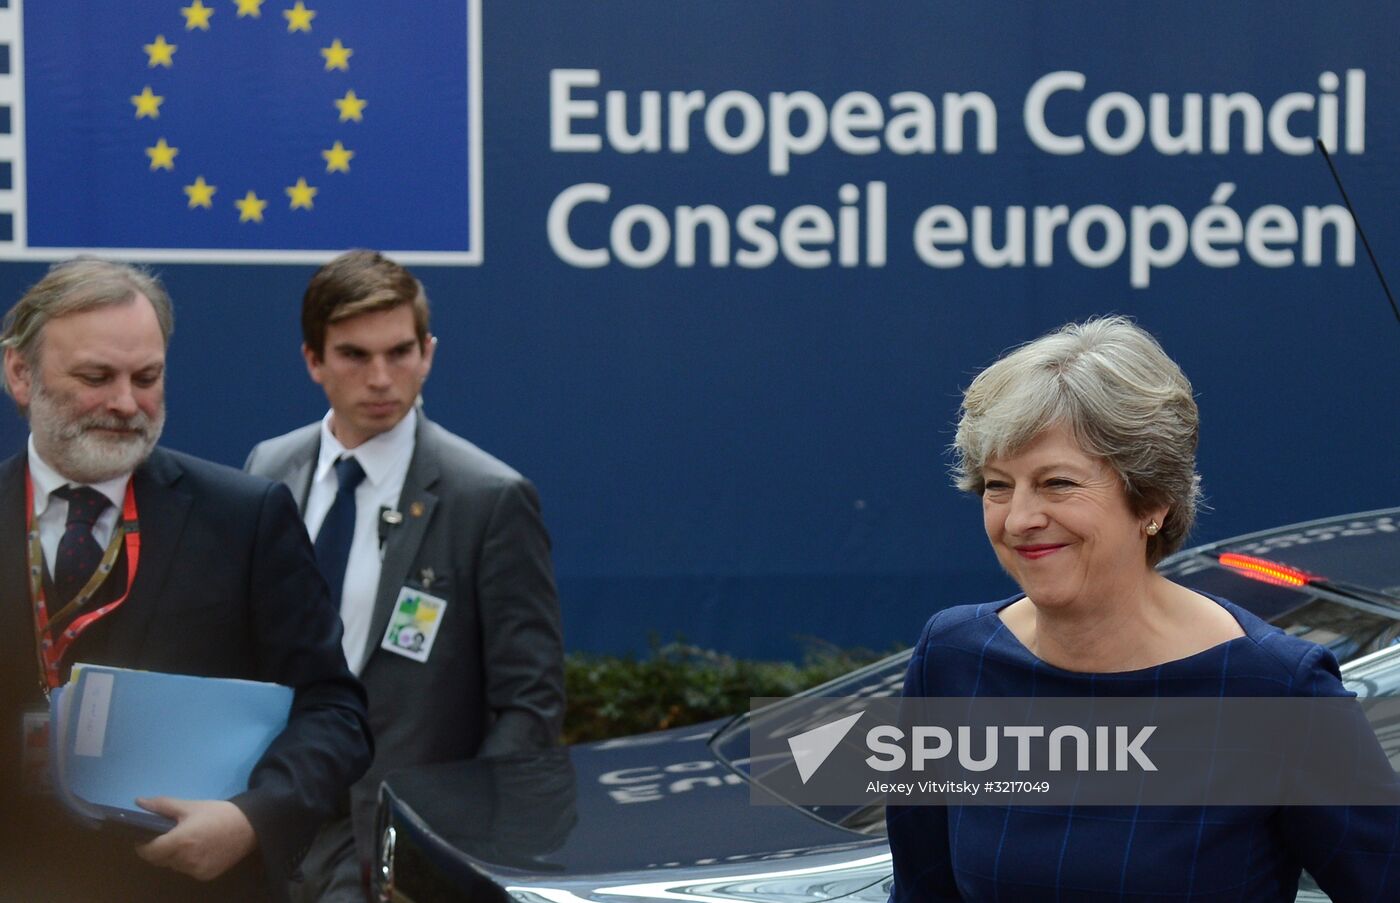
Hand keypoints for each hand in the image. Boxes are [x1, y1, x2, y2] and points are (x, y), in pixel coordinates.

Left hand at [134, 797, 258, 880]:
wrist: (249, 826)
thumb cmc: (217, 813)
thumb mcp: (190, 806)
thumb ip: (162, 805)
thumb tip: (139, 801)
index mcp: (180, 841)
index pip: (149, 851)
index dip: (143, 845)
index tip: (145, 837)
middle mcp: (186, 860)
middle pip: (160, 859)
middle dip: (160, 849)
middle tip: (170, 835)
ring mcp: (196, 870)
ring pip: (174, 865)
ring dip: (174, 856)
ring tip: (187, 842)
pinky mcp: (206, 876)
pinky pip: (188, 870)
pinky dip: (188, 862)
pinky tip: (199, 850)